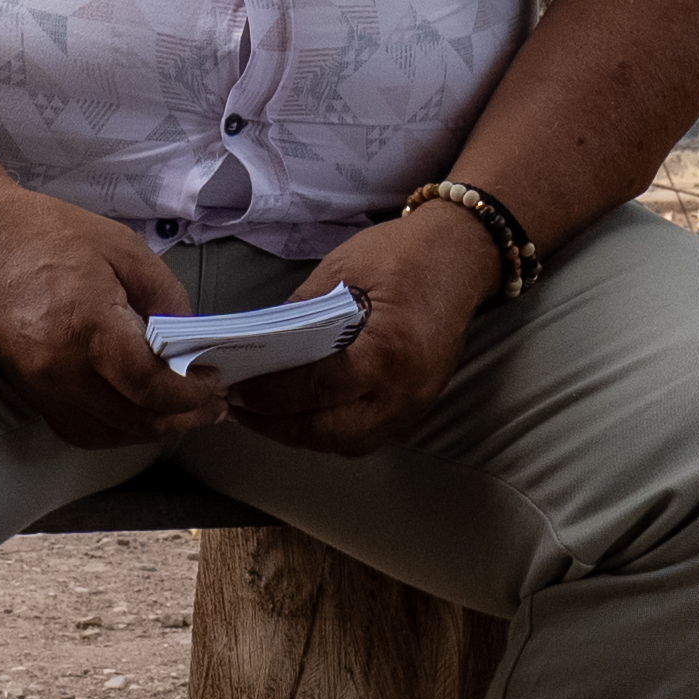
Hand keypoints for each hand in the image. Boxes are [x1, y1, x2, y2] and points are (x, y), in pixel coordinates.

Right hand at [0, 181, 202, 450]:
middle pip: (135, 420)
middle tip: (212, 406)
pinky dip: (115, 431)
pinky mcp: (27, 392)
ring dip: (151, 431)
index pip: (151, 386)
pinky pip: (79, 430)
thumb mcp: (123, 248)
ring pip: (109, 434)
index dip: (191, 394)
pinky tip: (136, 413)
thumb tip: (192, 340)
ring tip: (182, 413)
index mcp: (89, 327)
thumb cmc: (48, 233)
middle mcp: (62, 368)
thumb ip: (166, 295)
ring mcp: (40, 386)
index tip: (217, 384)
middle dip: (182, 419)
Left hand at [232, 208, 495, 459]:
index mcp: (389, 350)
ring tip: (266, 416)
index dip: (271, 395)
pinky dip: (333, 432)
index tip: (235, 389)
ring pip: (350, 443)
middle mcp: (406, 389)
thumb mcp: (342, 268)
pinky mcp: (420, 407)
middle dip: (279, 427)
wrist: (463, 254)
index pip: (317, 389)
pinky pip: (370, 435)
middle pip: (332, 432)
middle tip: (240, 410)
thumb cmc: (403, 254)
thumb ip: (301, 313)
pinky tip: (305, 414)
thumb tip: (259, 348)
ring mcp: (418, 404)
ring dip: (304, 435)